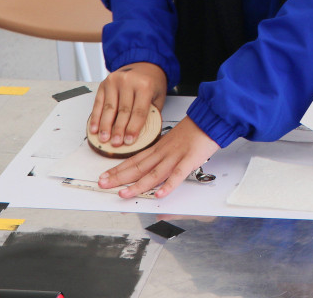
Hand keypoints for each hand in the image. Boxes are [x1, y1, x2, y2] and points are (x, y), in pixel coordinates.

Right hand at [89, 62, 166, 147]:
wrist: (144, 64)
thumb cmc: (151, 83)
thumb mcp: (158, 97)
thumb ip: (150, 113)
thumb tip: (141, 134)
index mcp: (145, 85)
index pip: (138, 111)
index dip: (133, 128)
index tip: (129, 141)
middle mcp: (129, 81)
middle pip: (122, 111)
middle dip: (118, 130)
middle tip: (116, 143)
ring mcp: (115, 81)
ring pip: (109, 108)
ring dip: (105, 126)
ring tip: (104, 138)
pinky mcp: (104, 83)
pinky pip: (99, 103)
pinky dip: (96, 117)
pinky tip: (95, 128)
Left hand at [98, 117, 219, 198]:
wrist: (209, 118)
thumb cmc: (193, 129)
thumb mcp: (172, 140)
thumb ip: (162, 152)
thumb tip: (151, 164)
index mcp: (158, 148)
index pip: (134, 160)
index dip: (118, 169)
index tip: (105, 176)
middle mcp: (163, 153)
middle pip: (138, 167)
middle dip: (119, 177)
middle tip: (103, 185)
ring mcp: (175, 157)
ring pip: (154, 173)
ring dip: (138, 185)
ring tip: (123, 194)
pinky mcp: (190, 160)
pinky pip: (178, 175)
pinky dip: (168, 185)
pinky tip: (159, 194)